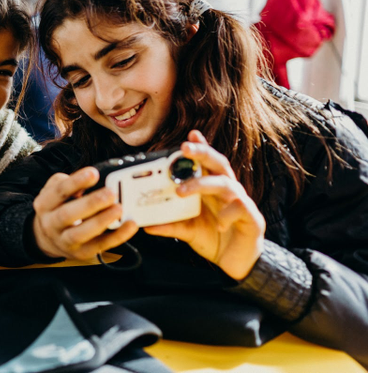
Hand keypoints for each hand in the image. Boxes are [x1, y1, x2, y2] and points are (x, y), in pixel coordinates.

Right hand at [32, 167, 138, 260]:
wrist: (47, 238)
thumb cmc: (57, 207)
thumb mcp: (55, 191)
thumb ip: (70, 182)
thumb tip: (94, 176)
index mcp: (44, 204)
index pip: (59, 192)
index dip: (76, 182)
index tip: (94, 173)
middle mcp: (51, 224)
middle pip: (67, 215)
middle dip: (90, 203)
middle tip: (110, 193)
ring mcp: (65, 241)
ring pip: (81, 233)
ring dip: (101, 221)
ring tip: (119, 208)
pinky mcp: (81, 253)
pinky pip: (100, 246)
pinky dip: (117, 236)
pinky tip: (130, 225)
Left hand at [143, 130, 265, 279]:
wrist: (235, 264)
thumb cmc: (214, 238)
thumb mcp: (188, 231)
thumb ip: (170, 225)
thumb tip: (147, 225)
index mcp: (212, 189)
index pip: (207, 163)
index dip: (201, 147)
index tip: (191, 134)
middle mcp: (227, 191)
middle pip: (218, 164)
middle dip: (202, 153)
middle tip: (184, 148)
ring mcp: (241, 202)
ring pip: (226, 183)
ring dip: (202, 184)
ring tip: (182, 191)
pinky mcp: (252, 218)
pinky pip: (240, 208)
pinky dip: (226, 214)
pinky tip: (218, 223)